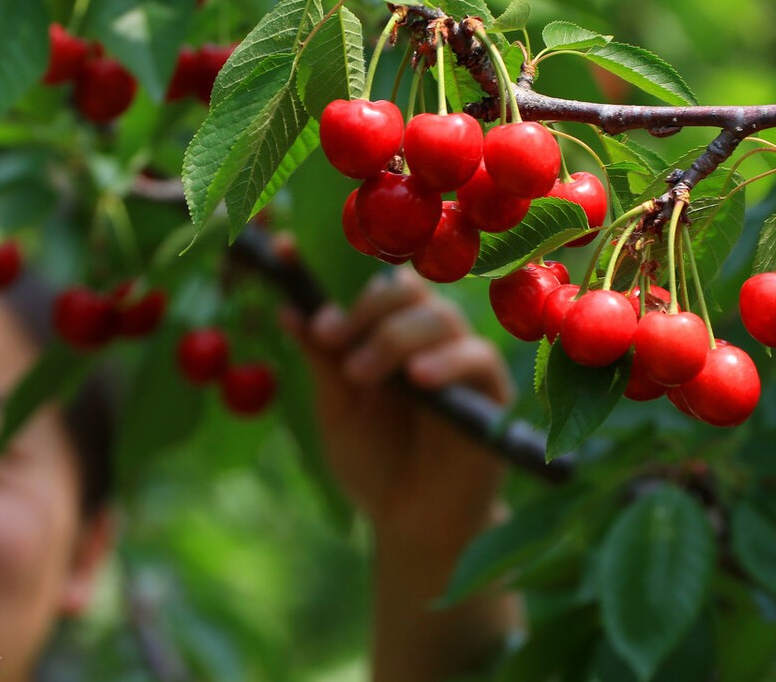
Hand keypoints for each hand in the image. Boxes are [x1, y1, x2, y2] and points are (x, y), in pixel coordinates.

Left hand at [286, 266, 513, 554]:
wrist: (411, 524)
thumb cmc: (375, 465)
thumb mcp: (337, 412)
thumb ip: (324, 363)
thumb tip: (290, 311)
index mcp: (385, 335)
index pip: (367, 283)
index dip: (330, 264)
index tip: (285, 251)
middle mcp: (425, 338)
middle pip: (407, 288)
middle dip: (364, 305)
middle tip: (330, 336)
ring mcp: (459, 360)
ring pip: (439, 316)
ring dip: (394, 336)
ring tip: (361, 374)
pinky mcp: (490, 390)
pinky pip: (476, 356)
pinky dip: (445, 360)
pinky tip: (417, 381)